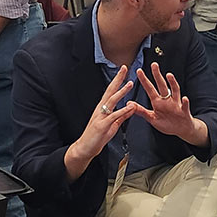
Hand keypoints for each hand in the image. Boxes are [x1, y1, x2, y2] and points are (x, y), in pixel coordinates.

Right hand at [64, 65, 136, 181]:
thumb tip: (131, 107)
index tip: (123, 71)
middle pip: (110, 91)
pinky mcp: (102, 125)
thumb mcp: (113, 124)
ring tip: (130, 84)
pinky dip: (122, 111)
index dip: (117, 80)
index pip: (111, 91)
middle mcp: (100, 109)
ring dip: (121, 92)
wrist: (85, 147)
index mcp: (103, 108)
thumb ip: (122, 116)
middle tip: (124, 69)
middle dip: (117, 79)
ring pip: (111, 101)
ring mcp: (100, 116)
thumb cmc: (97, 136)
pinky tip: (129, 107)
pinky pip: (114, 116)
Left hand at [129, 62, 207, 146]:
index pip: (150, 89)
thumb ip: (141, 111)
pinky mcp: (184, 112)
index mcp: (158, 102)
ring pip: (175, 92)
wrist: (181, 130)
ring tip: (169, 75)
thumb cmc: (167, 123)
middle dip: (157, 75)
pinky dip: (185, 102)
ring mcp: (176, 105)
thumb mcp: (152, 118)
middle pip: (162, 85)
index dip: (144, 80)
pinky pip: (185, 106)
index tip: (138, 71)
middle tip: (153, 65)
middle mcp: (167, 100)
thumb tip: (129, 104)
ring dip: (172, 83)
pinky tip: (184, 98)